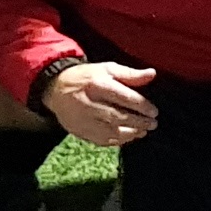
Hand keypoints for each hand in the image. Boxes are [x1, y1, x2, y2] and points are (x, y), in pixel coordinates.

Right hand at [42, 59, 159, 146]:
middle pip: (120, 116)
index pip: (126, 98)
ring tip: (143, 131)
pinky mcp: (80, 130)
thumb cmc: (86, 77)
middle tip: (153, 124)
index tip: (154, 111)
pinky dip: (118, 141)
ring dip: (131, 133)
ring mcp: (84, 119)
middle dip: (140, 122)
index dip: (143, 106)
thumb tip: (152, 74)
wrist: (56, 89)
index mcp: (98, 84)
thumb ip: (130, 74)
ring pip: (112, 131)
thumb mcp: (107, 69)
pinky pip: (102, 140)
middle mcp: (90, 103)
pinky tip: (128, 137)